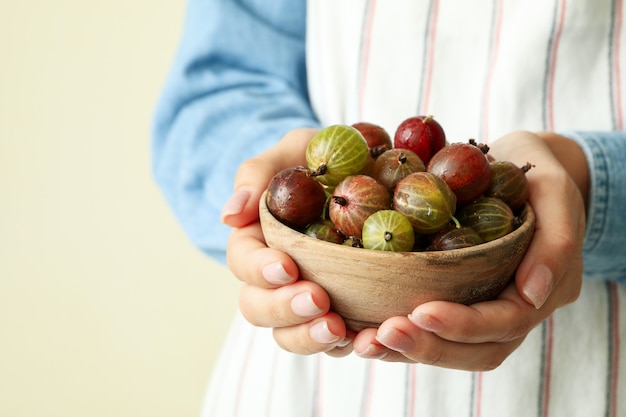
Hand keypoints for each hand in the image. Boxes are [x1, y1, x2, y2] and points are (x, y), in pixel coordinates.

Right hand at [221, 128, 354, 355]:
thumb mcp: (290, 151)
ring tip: (340, 331)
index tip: (288, 267)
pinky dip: (348, 346)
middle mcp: (273, 278)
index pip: (244, 263)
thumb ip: (257, 175)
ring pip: (290, 333)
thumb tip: (229, 214)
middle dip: (284, 309)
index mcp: (256, 242)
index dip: (260, 270)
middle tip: (318, 301)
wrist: (357, 173)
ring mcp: (303, 298)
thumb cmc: (317, 160)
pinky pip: (334, 340)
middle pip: (259, 307)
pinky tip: (368, 339)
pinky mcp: (338, 312)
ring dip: (310, 336)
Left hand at [352, 131, 585, 369]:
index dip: (465, 324)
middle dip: (431, 346)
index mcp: (545, 292)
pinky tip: (367, 333)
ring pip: (454, 350)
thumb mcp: (554, 192)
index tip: (421, 312)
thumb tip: (531, 295)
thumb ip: (557, 241)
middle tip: (385, 333)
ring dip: (412, 349)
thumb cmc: (536, 177)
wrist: (519, 171)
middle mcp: (516, 311)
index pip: (506, 322)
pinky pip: (434, 329)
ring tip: (368, 342)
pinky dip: (404, 337)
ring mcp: (487, 309)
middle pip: (477, 350)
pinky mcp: (459, 300)